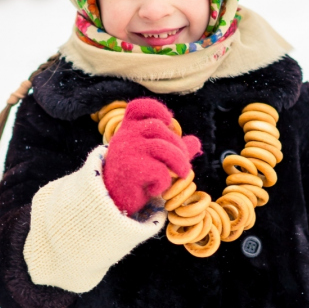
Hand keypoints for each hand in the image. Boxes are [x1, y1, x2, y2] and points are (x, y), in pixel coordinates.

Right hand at [103, 98, 201, 216]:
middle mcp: (126, 136)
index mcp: (128, 129)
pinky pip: (160, 171)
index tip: (168, 121)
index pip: (138, 107)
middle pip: (159, 129)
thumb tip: (196, 142)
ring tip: (182, 174)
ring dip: (180, 163)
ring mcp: (127, 151)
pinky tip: (156, 189)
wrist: (113, 200)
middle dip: (178, 146)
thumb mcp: (152, 157)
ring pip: (163, 148)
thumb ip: (173, 148)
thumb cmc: (134, 174)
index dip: (156, 109)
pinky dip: (164, 182)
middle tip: (183, 164)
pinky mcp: (131, 170)